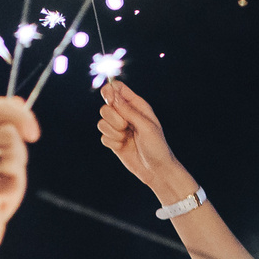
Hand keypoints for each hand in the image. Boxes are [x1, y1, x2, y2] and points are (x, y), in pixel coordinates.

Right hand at [0, 96, 37, 258]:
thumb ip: (4, 126)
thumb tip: (19, 99)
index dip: (20, 114)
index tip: (34, 134)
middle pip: (9, 133)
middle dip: (18, 153)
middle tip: (4, 172)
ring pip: (14, 155)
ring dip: (15, 172)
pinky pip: (13, 180)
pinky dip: (12, 191)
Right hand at [94, 79, 198, 205]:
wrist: (156, 170)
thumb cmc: (156, 146)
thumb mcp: (145, 126)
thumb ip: (128, 110)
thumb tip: (112, 95)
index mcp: (136, 105)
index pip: (117, 88)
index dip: (110, 91)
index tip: (110, 100)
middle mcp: (126, 114)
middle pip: (105, 106)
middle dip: (112, 117)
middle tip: (125, 126)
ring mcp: (118, 128)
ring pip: (101, 122)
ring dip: (112, 132)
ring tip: (126, 139)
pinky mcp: (113, 141)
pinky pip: (103, 137)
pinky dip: (112, 143)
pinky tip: (123, 147)